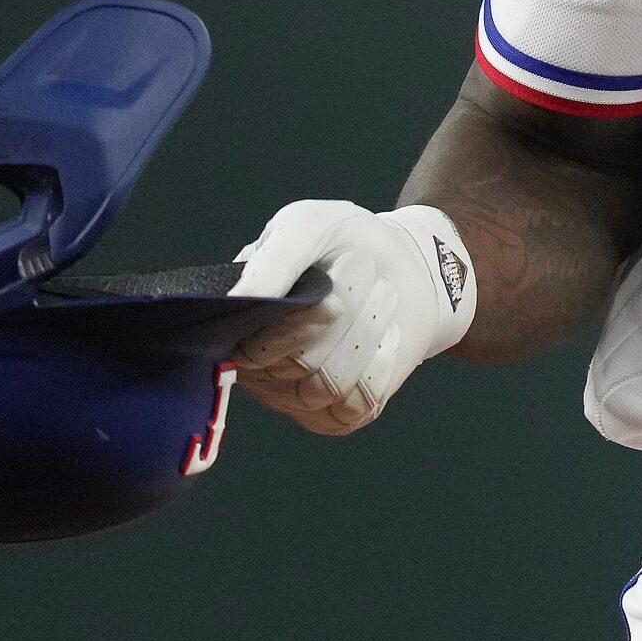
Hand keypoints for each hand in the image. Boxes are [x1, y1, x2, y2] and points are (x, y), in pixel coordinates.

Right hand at [226, 201, 476, 434]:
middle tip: (362, 265)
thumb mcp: (305, 227)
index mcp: (238, 327)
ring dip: (368, 329)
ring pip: (331, 385)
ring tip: (382, 291)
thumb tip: (238, 299)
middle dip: (344, 312)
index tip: (332, 296)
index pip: (253, 349)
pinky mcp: (342, 412)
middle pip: (300, 366)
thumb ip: (271, 262)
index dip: (296, 328)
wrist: (403, 261)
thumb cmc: (342, 242)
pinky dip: (384, 358)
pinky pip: (362, 400)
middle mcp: (262, 371)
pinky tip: (386, 331)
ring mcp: (301, 397)